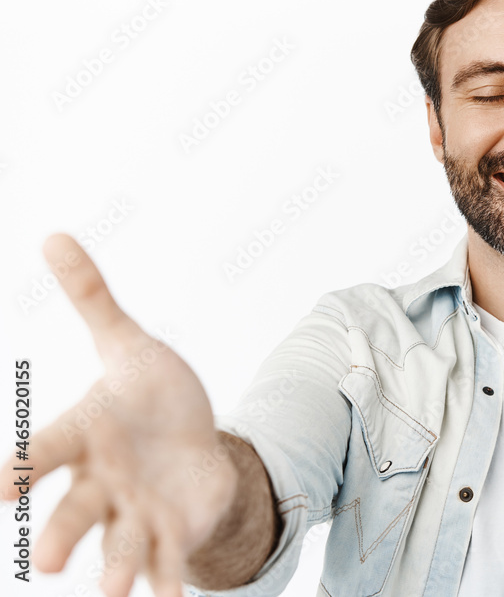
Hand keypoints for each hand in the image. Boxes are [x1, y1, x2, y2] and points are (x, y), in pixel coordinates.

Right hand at [0, 235, 237, 596]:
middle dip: (65, 531)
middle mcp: (101, 482)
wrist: (189, 440)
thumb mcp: (126, 343)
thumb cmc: (148, 395)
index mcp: (85, 436)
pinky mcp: (173, 530)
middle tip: (50, 560)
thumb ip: (93, 299)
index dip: (20, 469)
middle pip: (78, 508)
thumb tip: (53, 234)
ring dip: (116, 572)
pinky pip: (169, 560)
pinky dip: (170, 581)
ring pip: (120, 545)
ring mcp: (136, 512)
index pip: (46, 452)